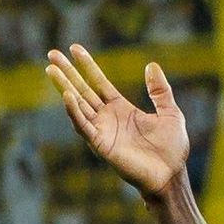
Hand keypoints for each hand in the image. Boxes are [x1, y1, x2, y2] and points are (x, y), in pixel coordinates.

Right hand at [40, 48, 191, 196]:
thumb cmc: (172, 148)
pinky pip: (84, 126)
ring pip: (77, 105)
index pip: (98, 82)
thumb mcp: (170, 112)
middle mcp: (107, 118)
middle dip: (67, 72)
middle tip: (51, 55)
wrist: (170, 175)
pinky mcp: (101, 145)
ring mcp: (102, 131)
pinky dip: (74, 112)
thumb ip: (160, 91)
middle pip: (82, 90)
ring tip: (51, 70)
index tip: (74, 48)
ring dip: (64, 87)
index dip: (87, 65)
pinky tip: (68, 96)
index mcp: (121, 108)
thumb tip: (151, 65)